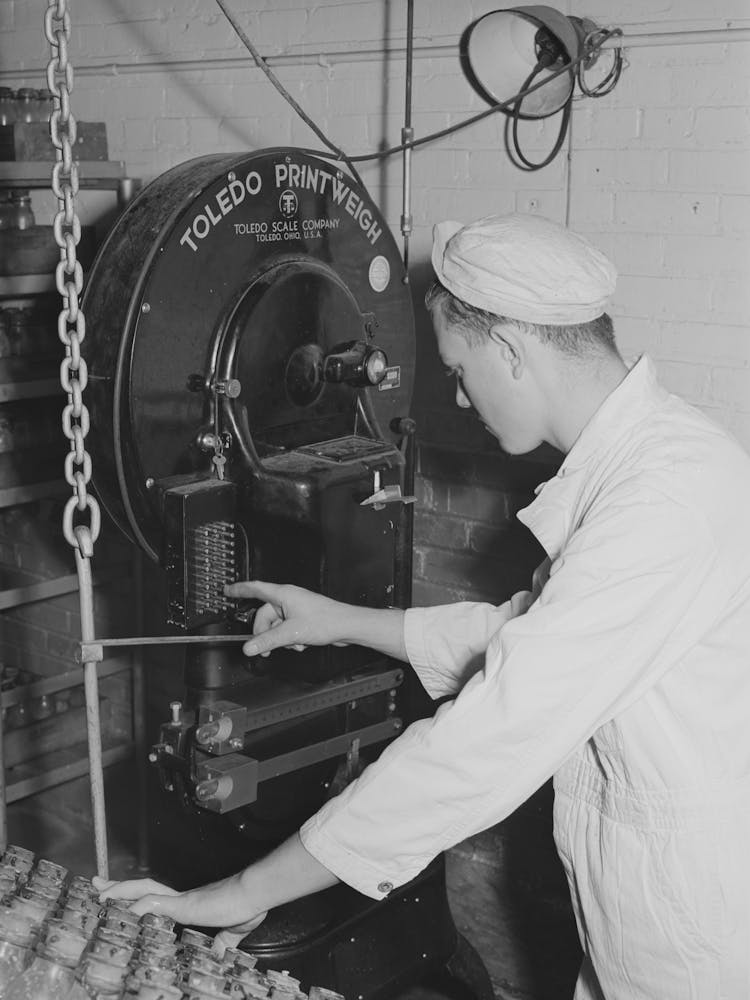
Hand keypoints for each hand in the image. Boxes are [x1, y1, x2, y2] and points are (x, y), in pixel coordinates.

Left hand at [92, 875, 267, 955]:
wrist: (255, 895)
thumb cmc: (247, 906)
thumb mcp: (232, 931)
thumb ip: (223, 940)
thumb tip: (221, 951)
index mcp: (187, 904)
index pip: (154, 895)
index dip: (134, 894)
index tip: (117, 893)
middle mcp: (180, 898)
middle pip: (142, 887)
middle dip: (117, 887)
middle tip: (96, 884)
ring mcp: (181, 900)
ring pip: (144, 890)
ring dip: (121, 892)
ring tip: (102, 895)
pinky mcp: (186, 905)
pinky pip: (158, 903)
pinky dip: (141, 905)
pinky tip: (129, 909)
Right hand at [225, 580, 349, 657]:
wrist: (346, 626)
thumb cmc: (326, 620)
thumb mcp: (291, 633)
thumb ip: (268, 641)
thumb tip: (249, 646)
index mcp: (283, 594)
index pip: (255, 589)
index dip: (239, 590)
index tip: (227, 590)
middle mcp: (289, 599)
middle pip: (265, 615)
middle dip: (264, 633)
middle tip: (263, 648)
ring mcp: (296, 609)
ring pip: (276, 625)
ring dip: (280, 638)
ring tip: (293, 644)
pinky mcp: (302, 618)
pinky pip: (287, 629)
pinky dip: (290, 639)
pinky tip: (301, 643)